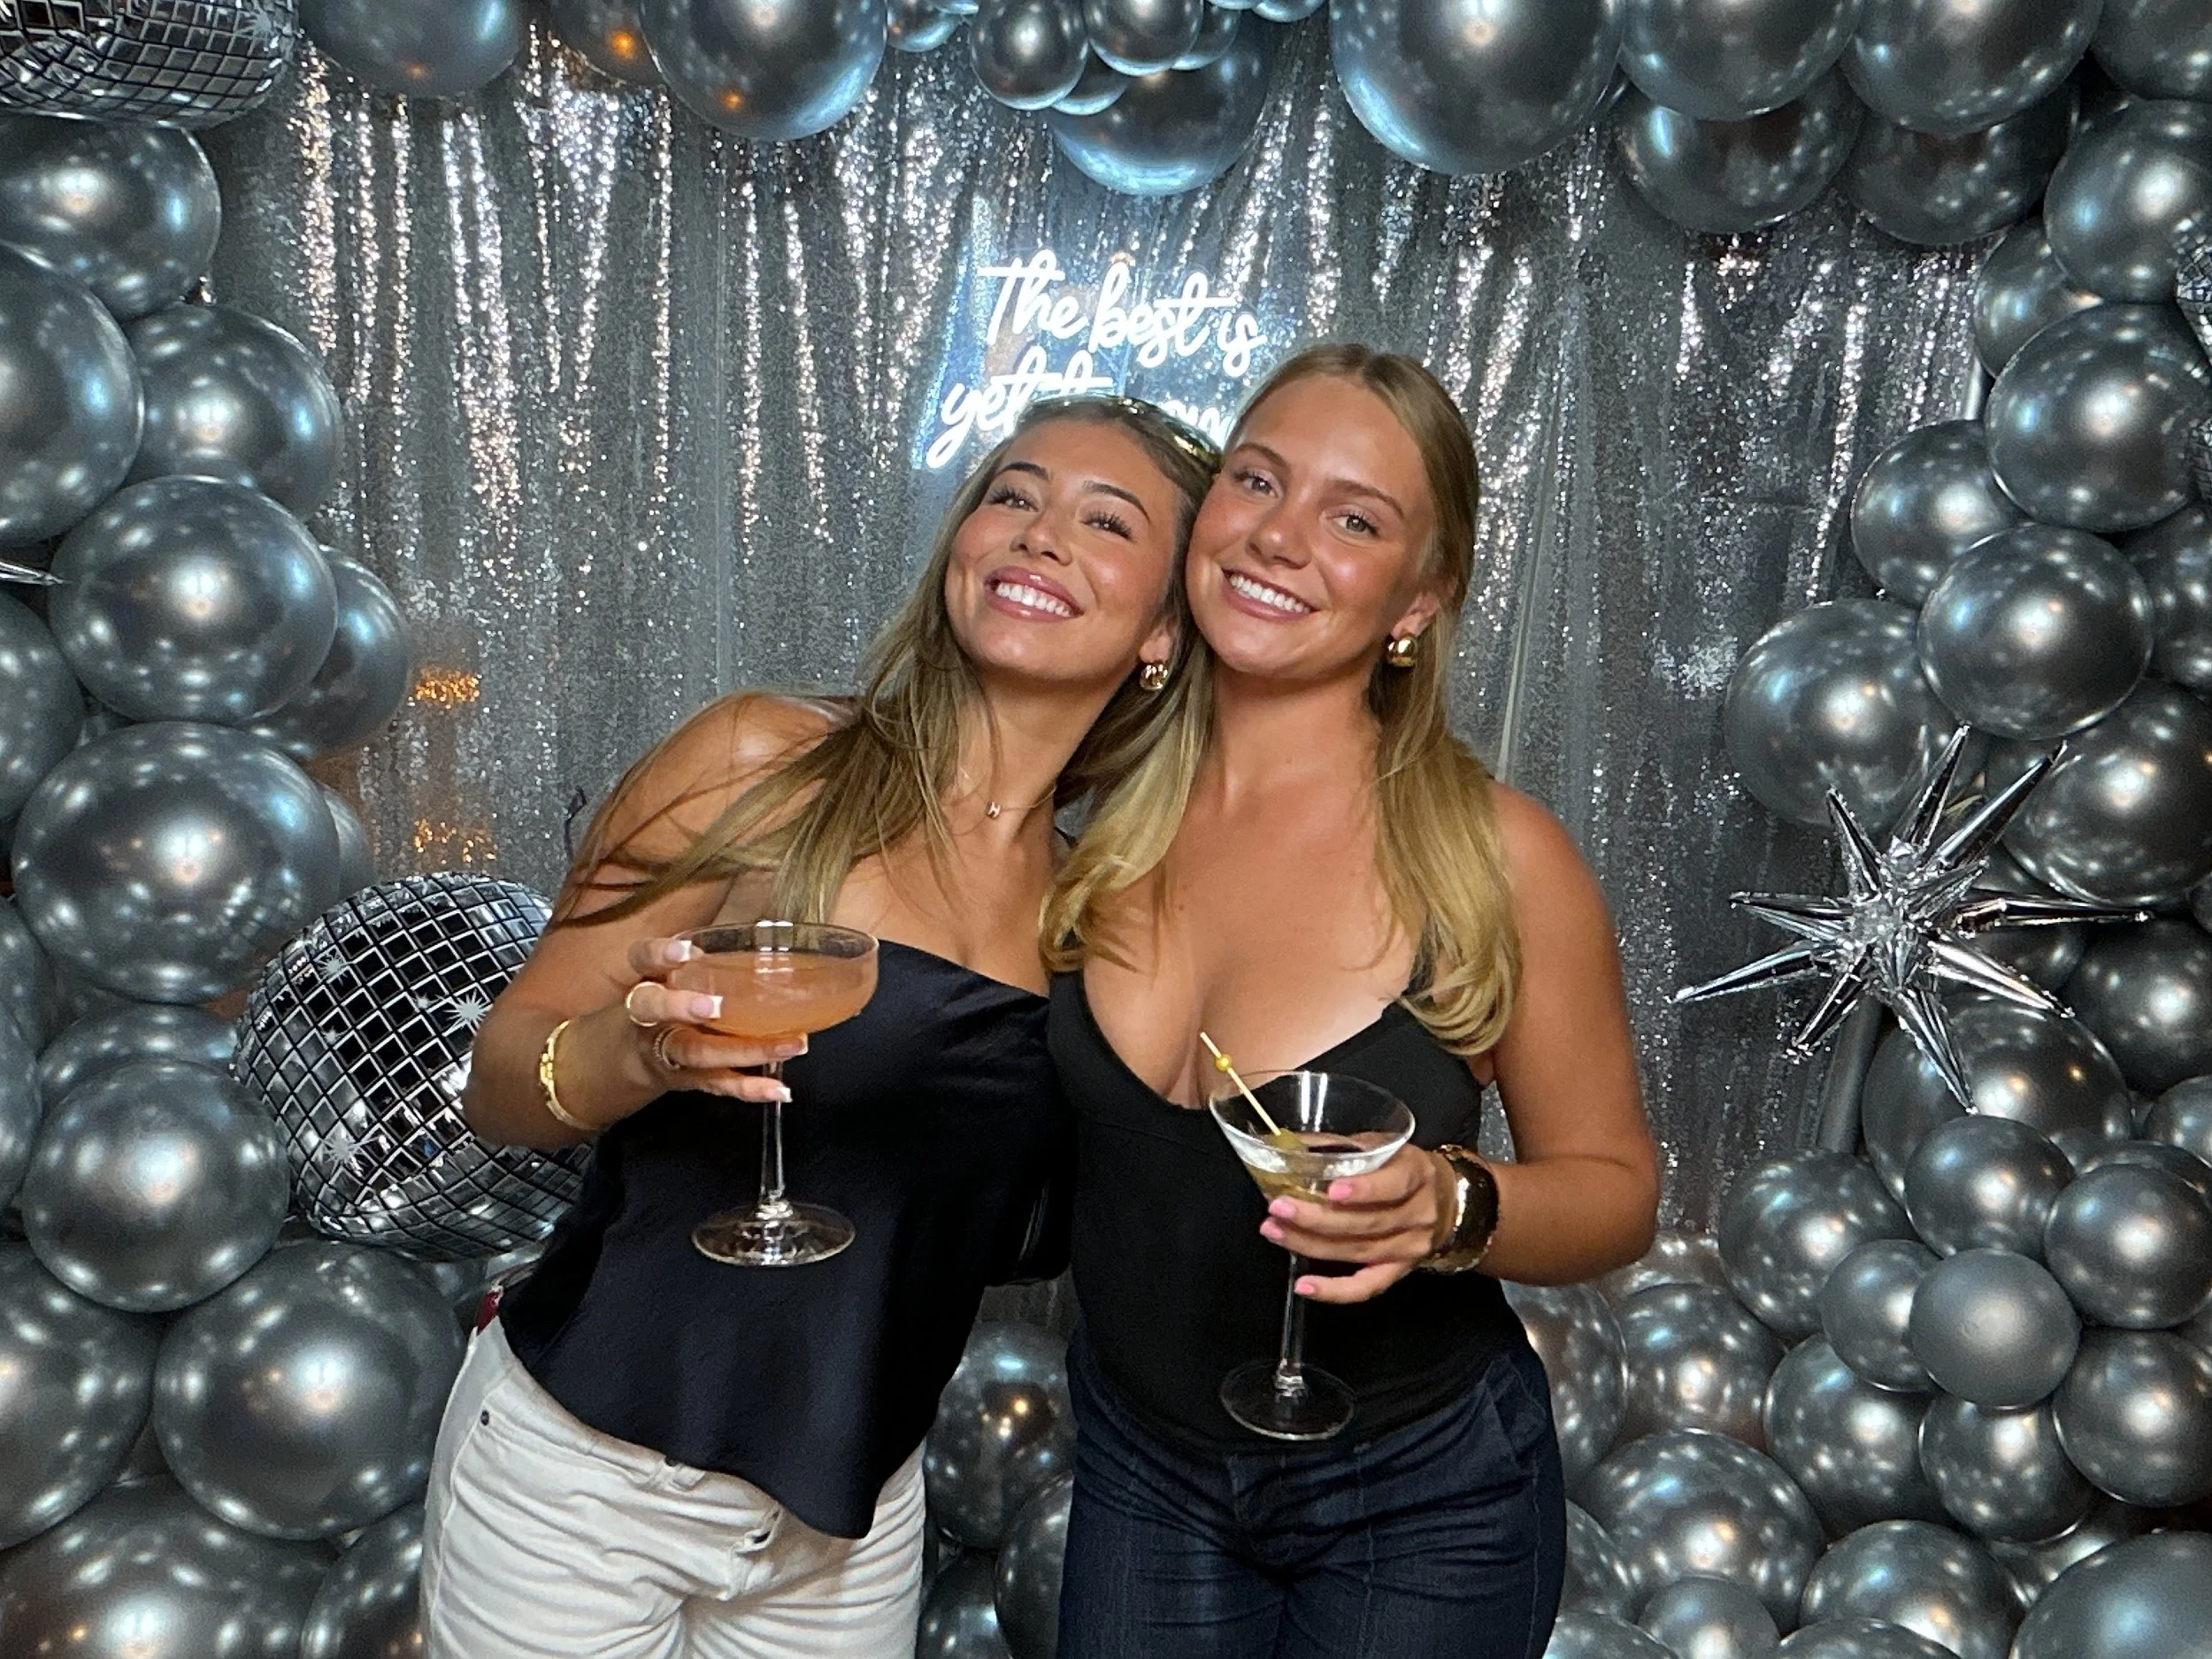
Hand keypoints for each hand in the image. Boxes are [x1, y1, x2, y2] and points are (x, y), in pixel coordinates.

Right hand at [608, 935, 804, 1103]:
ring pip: (695, 1052)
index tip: (686, 952)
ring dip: (742, 1050)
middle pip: (653, 1009)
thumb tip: (766, 935)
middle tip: (715, 1006)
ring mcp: (666, 1051)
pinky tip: (778, 1090)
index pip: (642, 959)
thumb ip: (706, 958)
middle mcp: (649, 1015)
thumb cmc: (671, 999)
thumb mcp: (677, 973)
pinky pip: (717, 1084)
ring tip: (787, 1045)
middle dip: (681, 1007)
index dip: (659, 955)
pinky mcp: (686, 1079)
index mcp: (648, 978)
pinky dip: (749, 1088)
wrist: (634, 1054)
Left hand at [1258, 1145, 1452, 1304]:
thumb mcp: (1381, 1147)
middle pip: (1368, 1223)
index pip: (1394, 1185)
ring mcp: (1410, 1247)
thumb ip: (1340, 1148)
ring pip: (1359, 1252)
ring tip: (1275, 1231)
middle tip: (1279, 1207)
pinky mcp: (1399, 1271)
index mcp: (1416, 1173)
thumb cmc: (1403, 1168)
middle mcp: (1418, 1214)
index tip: (1332, 1190)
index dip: (1365, 1190)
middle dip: (1317, 1217)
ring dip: (1311, 1245)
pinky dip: (1334, 1290)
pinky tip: (1304, 1285)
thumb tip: (1286, 1146)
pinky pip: (1367, 1287)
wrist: (1446, 1200)